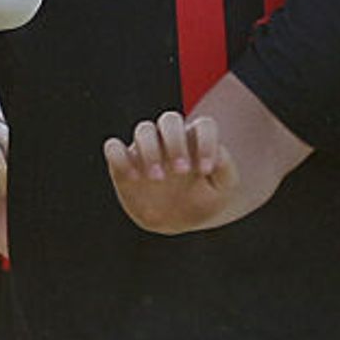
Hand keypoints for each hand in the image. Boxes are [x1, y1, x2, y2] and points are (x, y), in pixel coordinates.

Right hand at [106, 108, 241, 234]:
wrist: (179, 220)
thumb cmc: (204, 200)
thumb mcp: (222, 190)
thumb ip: (225, 170)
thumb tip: (217, 154)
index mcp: (197, 139)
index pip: (203, 125)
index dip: (207, 142)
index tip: (206, 170)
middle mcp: (170, 138)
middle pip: (170, 120)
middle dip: (175, 142)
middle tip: (181, 171)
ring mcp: (146, 149)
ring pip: (143, 129)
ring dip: (149, 150)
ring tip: (157, 178)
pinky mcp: (125, 164)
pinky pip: (114, 148)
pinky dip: (119, 156)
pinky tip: (133, 177)